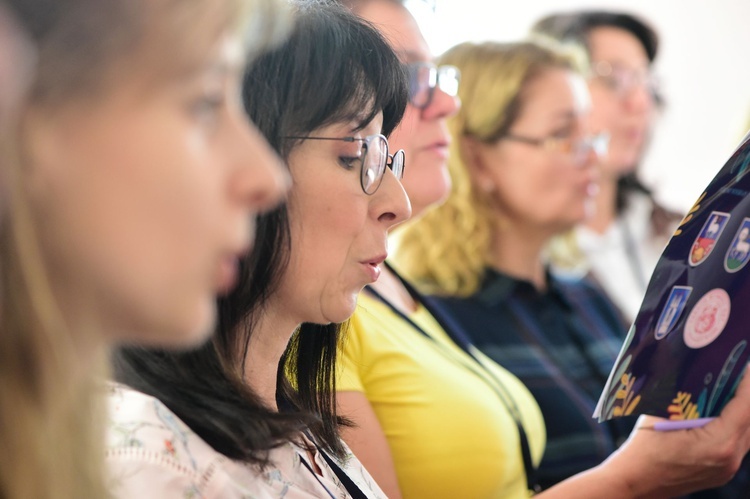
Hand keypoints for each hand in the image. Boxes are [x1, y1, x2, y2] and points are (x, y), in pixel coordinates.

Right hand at [603, 363, 749, 497]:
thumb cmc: (642, 448)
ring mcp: (728, 468)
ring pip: (747, 432)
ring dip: (742, 409)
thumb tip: (697, 371)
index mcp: (718, 443)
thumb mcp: (661, 414)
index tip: (744, 362)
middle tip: (737, 370)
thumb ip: (684, 395)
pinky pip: (738, 443)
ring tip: (730, 386)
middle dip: (745, 393)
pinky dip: (734, 424)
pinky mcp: (722, 472)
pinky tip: (721, 410)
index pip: (746, 405)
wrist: (634, 483)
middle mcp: (730, 458)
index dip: (747, 381)